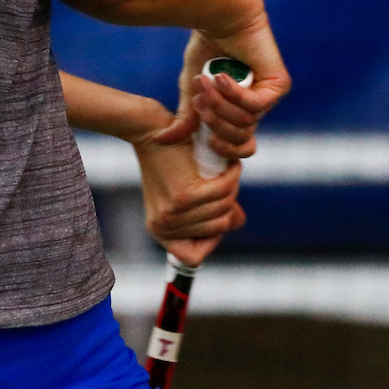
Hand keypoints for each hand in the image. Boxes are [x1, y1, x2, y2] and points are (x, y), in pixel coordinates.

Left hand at [133, 120, 245, 267]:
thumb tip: (238, 222)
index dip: (209, 237)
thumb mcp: (190, 192)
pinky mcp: (183, 197)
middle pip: (217, 229)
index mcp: (159, 231)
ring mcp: (172, 214)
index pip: (193, 258)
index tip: (211, 209)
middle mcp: (162, 227)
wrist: (151, 131)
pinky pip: (224, 194)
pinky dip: (232, 177)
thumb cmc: (172, 160)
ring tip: (224, 170)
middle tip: (221, 179)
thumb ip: (214, 211)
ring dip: (231, 189)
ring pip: (223, 211)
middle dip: (226, 204)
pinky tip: (230, 166)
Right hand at [153, 11, 290, 159]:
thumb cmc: (206, 48)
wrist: (220, 16)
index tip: (205, 139)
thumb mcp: (192, 89)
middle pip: (240, 137)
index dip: (223, 148)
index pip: (238, 145)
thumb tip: (163, 141)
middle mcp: (257, 106)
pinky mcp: (279, 85)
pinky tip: (221, 77)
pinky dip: (234, 94)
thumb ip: (186, 116)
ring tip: (205, 82)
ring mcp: (269, 96)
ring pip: (245, 121)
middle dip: (215, 123)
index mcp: (239, 111)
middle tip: (199, 102)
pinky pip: (255, 104)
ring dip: (220, 104)